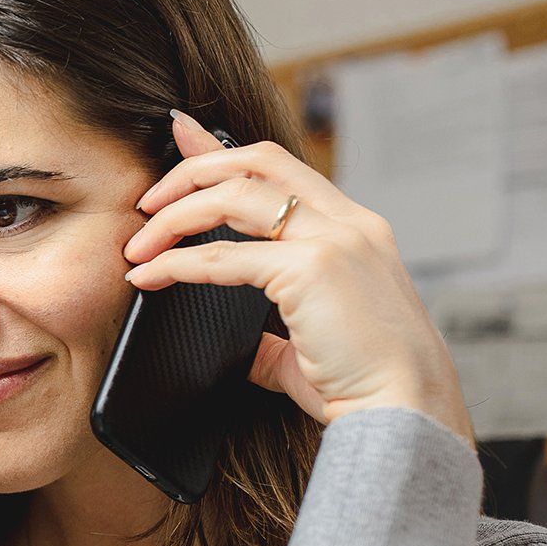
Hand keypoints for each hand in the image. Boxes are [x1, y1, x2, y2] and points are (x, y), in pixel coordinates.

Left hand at [122, 111, 472, 443]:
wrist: (407, 413)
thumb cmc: (368, 386)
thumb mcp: (315, 347)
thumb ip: (276, 336)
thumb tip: (244, 345)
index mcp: (356, 230)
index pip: (280, 168)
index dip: (223, 148)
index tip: (182, 133)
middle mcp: (349, 223)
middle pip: (256, 162)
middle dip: (191, 171)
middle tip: (146, 202)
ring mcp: (335, 240)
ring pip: (234, 196)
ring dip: (175, 216)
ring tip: (139, 245)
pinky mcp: (313, 270)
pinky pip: (224, 257)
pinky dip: (176, 263)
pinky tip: (149, 275)